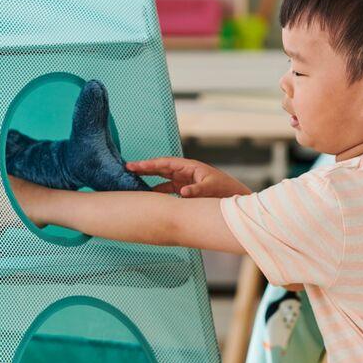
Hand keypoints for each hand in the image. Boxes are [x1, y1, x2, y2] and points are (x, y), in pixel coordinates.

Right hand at [125, 157, 251, 198]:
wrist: (235, 198)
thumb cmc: (225, 189)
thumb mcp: (211, 188)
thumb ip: (196, 190)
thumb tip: (182, 192)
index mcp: (189, 167)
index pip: (165, 164)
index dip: (149, 164)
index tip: (134, 165)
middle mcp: (185, 172)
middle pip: (160, 168)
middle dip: (144, 168)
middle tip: (126, 168)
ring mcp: (184, 180)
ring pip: (162, 178)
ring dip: (149, 179)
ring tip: (133, 180)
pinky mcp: (185, 190)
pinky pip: (167, 188)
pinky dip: (157, 190)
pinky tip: (148, 195)